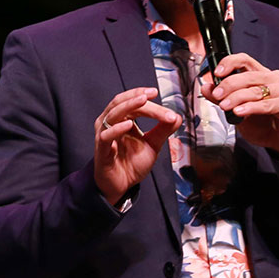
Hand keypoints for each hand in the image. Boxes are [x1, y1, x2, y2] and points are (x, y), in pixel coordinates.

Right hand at [94, 87, 181, 205]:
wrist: (122, 185)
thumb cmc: (132, 163)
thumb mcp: (153, 144)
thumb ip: (163, 130)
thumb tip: (177, 116)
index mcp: (122, 119)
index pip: (133, 103)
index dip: (145, 96)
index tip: (157, 92)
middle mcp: (110, 123)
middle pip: (123, 104)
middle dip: (138, 97)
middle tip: (152, 94)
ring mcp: (104, 135)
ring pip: (113, 114)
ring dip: (129, 106)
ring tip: (143, 101)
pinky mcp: (101, 150)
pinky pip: (106, 136)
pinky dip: (116, 129)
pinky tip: (129, 125)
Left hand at [200, 53, 278, 163]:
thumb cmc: (265, 125)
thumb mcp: (238, 111)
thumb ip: (223, 98)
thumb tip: (207, 88)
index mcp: (261, 75)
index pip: (244, 60)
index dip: (229, 63)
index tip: (217, 73)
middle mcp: (273, 79)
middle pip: (248, 75)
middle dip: (228, 85)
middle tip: (217, 95)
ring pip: (255, 90)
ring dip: (236, 98)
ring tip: (225, 106)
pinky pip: (266, 104)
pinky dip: (250, 108)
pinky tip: (240, 112)